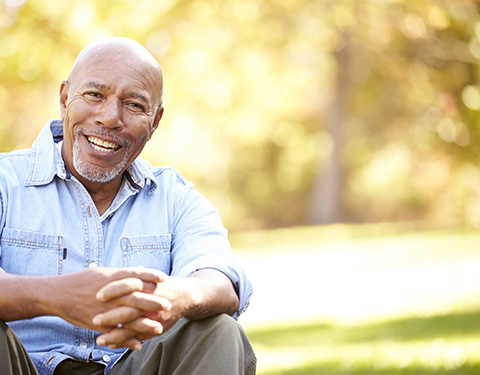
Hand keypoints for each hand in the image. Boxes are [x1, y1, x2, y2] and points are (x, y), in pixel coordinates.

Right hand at [47, 267, 165, 341]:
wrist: (57, 294)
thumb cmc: (81, 281)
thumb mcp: (102, 272)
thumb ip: (121, 273)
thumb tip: (139, 269)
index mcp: (111, 277)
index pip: (135, 274)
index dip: (151, 275)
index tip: (165, 278)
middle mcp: (109, 292)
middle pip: (135, 296)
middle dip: (153, 301)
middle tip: (168, 305)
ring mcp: (103, 308)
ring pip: (127, 316)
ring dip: (144, 323)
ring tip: (159, 327)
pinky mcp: (96, 322)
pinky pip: (114, 332)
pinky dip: (126, 339)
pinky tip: (138, 344)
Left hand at [92, 269, 238, 349]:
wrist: (186, 295)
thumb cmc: (162, 285)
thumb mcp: (149, 276)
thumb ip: (132, 276)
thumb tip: (110, 271)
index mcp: (147, 284)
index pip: (128, 285)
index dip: (113, 290)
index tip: (97, 295)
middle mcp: (150, 300)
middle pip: (130, 307)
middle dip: (112, 315)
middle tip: (95, 319)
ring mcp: (154, 315)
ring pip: (134, 325)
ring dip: (116, 334)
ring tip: (99, 340)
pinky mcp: (157, 325)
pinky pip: (139, 335)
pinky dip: (126, 341)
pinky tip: (112, 345)